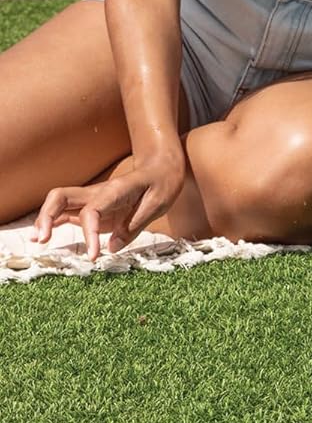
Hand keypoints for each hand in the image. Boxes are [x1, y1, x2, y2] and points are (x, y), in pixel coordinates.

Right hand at [34, 153, 185, 259]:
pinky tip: (43, 237)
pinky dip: (52, 223)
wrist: (161, 167)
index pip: (92, 211)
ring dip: (45, 220)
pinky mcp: (90, 206)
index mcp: (116, 191)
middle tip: (43, 239)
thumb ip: (135, 225)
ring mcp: (91, 199)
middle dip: (47, 216)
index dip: (89, 234)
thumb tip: (111, 248)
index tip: (95, 256)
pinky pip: (65, 212)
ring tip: (39, 241)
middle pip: (61, 196)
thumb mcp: (158, 203)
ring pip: (58, 203)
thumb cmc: (161, 183)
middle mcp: (97, 192)